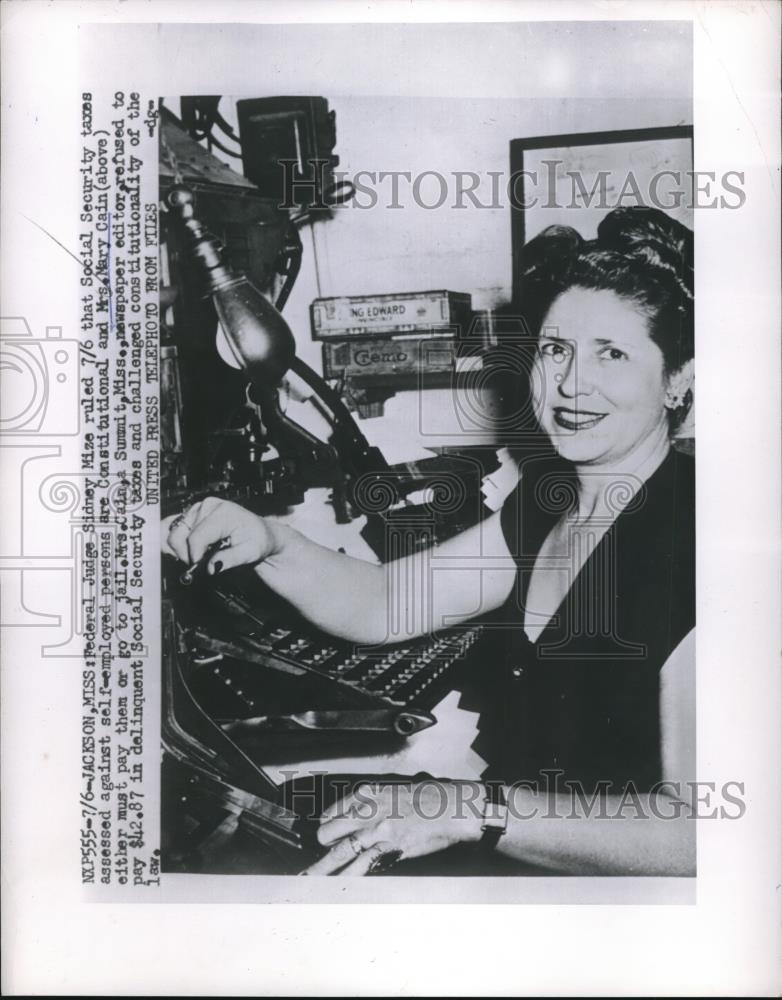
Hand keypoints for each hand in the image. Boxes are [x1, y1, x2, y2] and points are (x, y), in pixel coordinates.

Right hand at [163, 497, 280, 573]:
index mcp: (222, 513)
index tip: (204, 569)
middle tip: (204, 563)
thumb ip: (229, 559)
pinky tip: (190, 550)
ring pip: (173, 535)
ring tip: (202, 555)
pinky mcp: (191, 515)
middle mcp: (206, 507)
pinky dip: (177, 544)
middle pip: (179, 536)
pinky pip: (173, 530)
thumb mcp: (251, 553)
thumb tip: (210, 567)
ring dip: (182, 551)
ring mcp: (197, 509)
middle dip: (188, 555)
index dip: (196, 558)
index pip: (196, 538)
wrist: (260, 533)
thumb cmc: (257, 540)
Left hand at [300, 780, 483, 875]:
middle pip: (329, 833)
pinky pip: (361, 868)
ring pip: (340, 854)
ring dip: (322, 870)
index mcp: (367, 793)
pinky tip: (337, 887)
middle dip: (324, 846)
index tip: (326, 835)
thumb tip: (360, 819)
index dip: (327, 826)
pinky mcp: (388, 850)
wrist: (451, 808)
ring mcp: (376, 832)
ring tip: (307, 880)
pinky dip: (348, 879)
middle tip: (321, 857)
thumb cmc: (429, 797)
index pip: (332, 812)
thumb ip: (373, 803)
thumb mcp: (394, 790)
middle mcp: (366, 811)